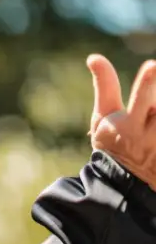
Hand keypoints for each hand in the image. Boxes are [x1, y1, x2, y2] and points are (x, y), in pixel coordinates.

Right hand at [87, 54, 155, 188]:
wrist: (127, 187)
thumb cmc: (113, 144)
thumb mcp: (103, 117)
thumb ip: (105, 85)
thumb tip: (94, 57)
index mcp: (127, 126)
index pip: (141, 98)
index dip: (148, 81)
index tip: (152, 65)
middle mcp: (148, 138)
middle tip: (155, 82)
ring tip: (151, 116)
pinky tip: (154, 129)